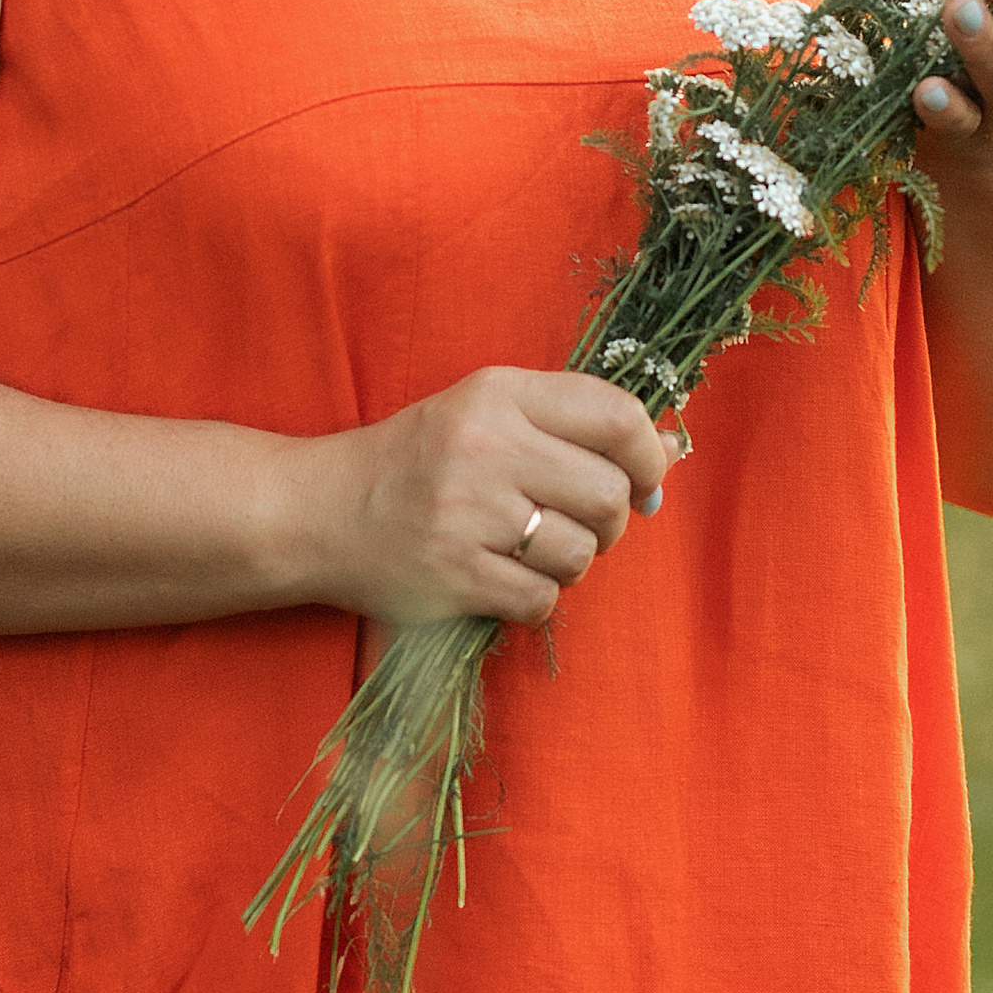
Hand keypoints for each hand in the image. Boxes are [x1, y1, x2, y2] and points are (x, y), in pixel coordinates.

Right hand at [304, 365, 676, 629]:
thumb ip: (572, 424)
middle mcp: (484, 446)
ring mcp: (469, 513)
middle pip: (609, 492)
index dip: (649, 452)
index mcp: (496, 394)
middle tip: (576, 521)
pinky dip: (533, 598)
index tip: (646, 477)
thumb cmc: (417, 461)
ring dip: (569, 562)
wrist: (319, 512)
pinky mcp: (456, 575)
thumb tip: (673, 450)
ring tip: (528, 549)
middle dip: (609, 519)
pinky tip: (499, 578)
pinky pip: (543, 598)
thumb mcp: (485, 414)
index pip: (614, 415)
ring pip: (581, 552)